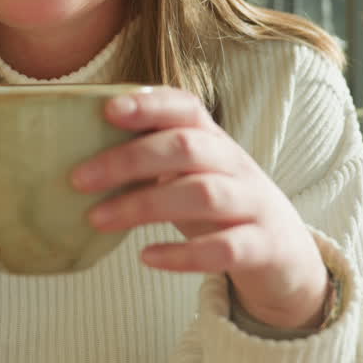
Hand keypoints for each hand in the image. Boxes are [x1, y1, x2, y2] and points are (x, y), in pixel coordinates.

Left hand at [70, 87, 329, 329]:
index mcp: (214, 140)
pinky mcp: (260, 247)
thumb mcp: (192, 172)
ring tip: (97, 219)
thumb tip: (78, 151)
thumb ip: (152, 156)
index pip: (186, 107)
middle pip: (186, 147)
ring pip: (203, 194)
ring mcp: (251, 204)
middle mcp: (235, 164)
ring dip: (144, 205)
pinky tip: (147, 258)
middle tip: (78, 178)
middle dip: (129, 159)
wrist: (285, 252)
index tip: (107, 110)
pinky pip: (225, 248)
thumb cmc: (219, 204)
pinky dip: (184, 255)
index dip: (149, 105)